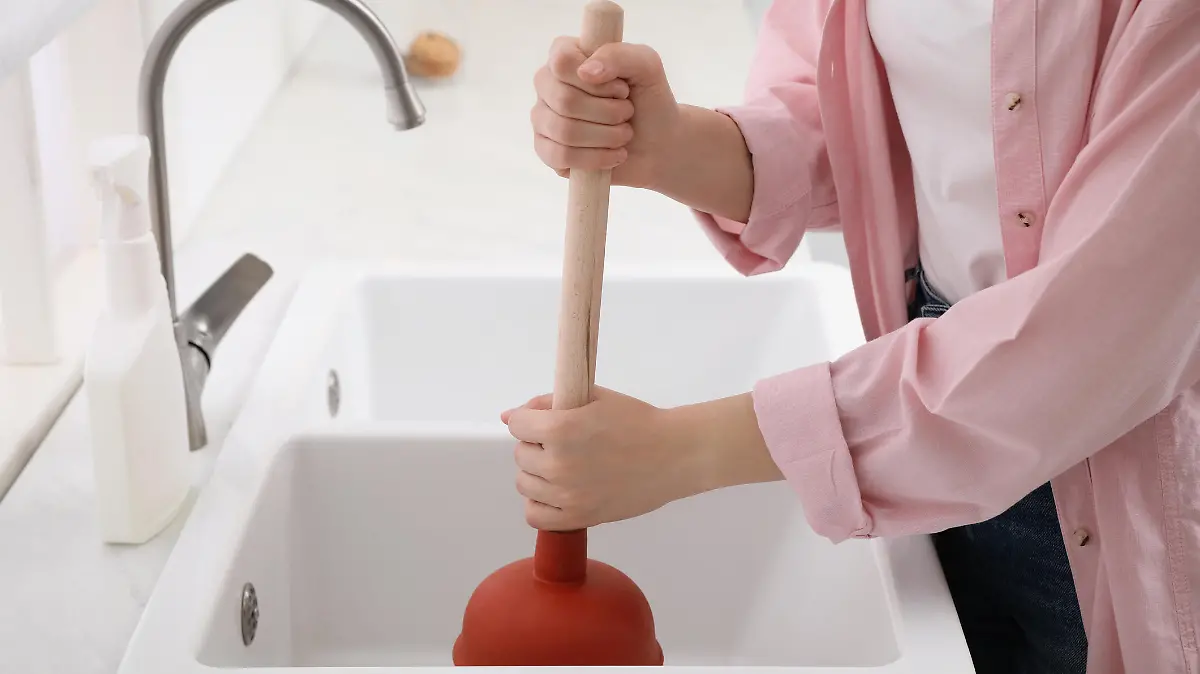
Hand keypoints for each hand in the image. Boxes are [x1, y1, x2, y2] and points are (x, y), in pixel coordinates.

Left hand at [501, 387, 782, 530]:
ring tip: (565, 466)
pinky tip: (558, 491)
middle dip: (536, 445)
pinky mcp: (579, 518)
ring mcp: (567, 496)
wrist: (674, 454)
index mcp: (561, 429)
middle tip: (565, 444)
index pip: (518, 424)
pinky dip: (540, 503)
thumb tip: (510, 416)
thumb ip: (548, 403)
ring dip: (537, 473)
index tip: (547, 422)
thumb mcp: (593, 398)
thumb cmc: (638, 421)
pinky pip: (535, 516)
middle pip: (520, 454)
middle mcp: (559, 464)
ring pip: (524, 484)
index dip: (530, 420)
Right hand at [531, 36, 680, 189]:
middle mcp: (548, 85)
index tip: (622, 89)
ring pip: (563, 131)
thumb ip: (619, 55)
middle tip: (627, 114)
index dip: (597, 81)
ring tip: (624, 135)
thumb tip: (586, 71)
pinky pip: (559, 156)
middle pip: (564, 100)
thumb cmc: (649, 101)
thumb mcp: (646, 66)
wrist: (659, 145)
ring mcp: (543, 118)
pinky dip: (595, 158)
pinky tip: (613, 155)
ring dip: (606, 136)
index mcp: (565, 56)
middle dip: (608, 113)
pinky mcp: (546, 150)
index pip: (562, 61)